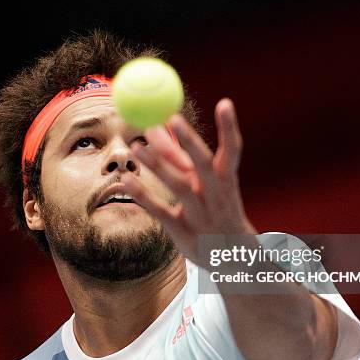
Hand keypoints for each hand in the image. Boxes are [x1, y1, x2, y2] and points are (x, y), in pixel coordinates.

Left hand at [122, 98, 256, 263]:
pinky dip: (144, 196)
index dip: (230, 127)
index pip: (232, 150)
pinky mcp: (183, 232)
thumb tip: (169, 121)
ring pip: (180, 187)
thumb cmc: (216, 210)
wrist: (232, 257)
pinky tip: (127, 181)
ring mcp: (200, 215)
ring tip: (136, 147)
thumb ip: (187, 156)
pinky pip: (161, 211)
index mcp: (226, 181)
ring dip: (159, 166)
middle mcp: (216, 196)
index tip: (225, 102)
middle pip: (203, 165)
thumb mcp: (209, 185)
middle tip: (173, 117)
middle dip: (190, 141)